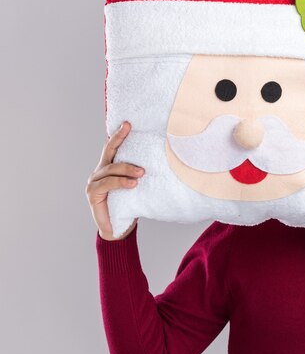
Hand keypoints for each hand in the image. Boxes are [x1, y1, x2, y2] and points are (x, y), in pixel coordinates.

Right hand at [85, 121, 143, 240]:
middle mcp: (99, 173)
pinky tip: (132, 184)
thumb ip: (140, 175)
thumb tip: (162, 163)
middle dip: (119, 140)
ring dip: (127, 169)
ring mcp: (94, 183)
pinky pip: (107, 184)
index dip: (118, 135)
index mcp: (109, 169)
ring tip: (142, 173)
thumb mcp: (137, 187)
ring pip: (110, 170)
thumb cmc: (129, 206)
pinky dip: (121, 183)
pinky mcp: (93, 194)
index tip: (128, 124)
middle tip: (130, 131)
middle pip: (109, 153)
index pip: (112, 148)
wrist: (118, 229)